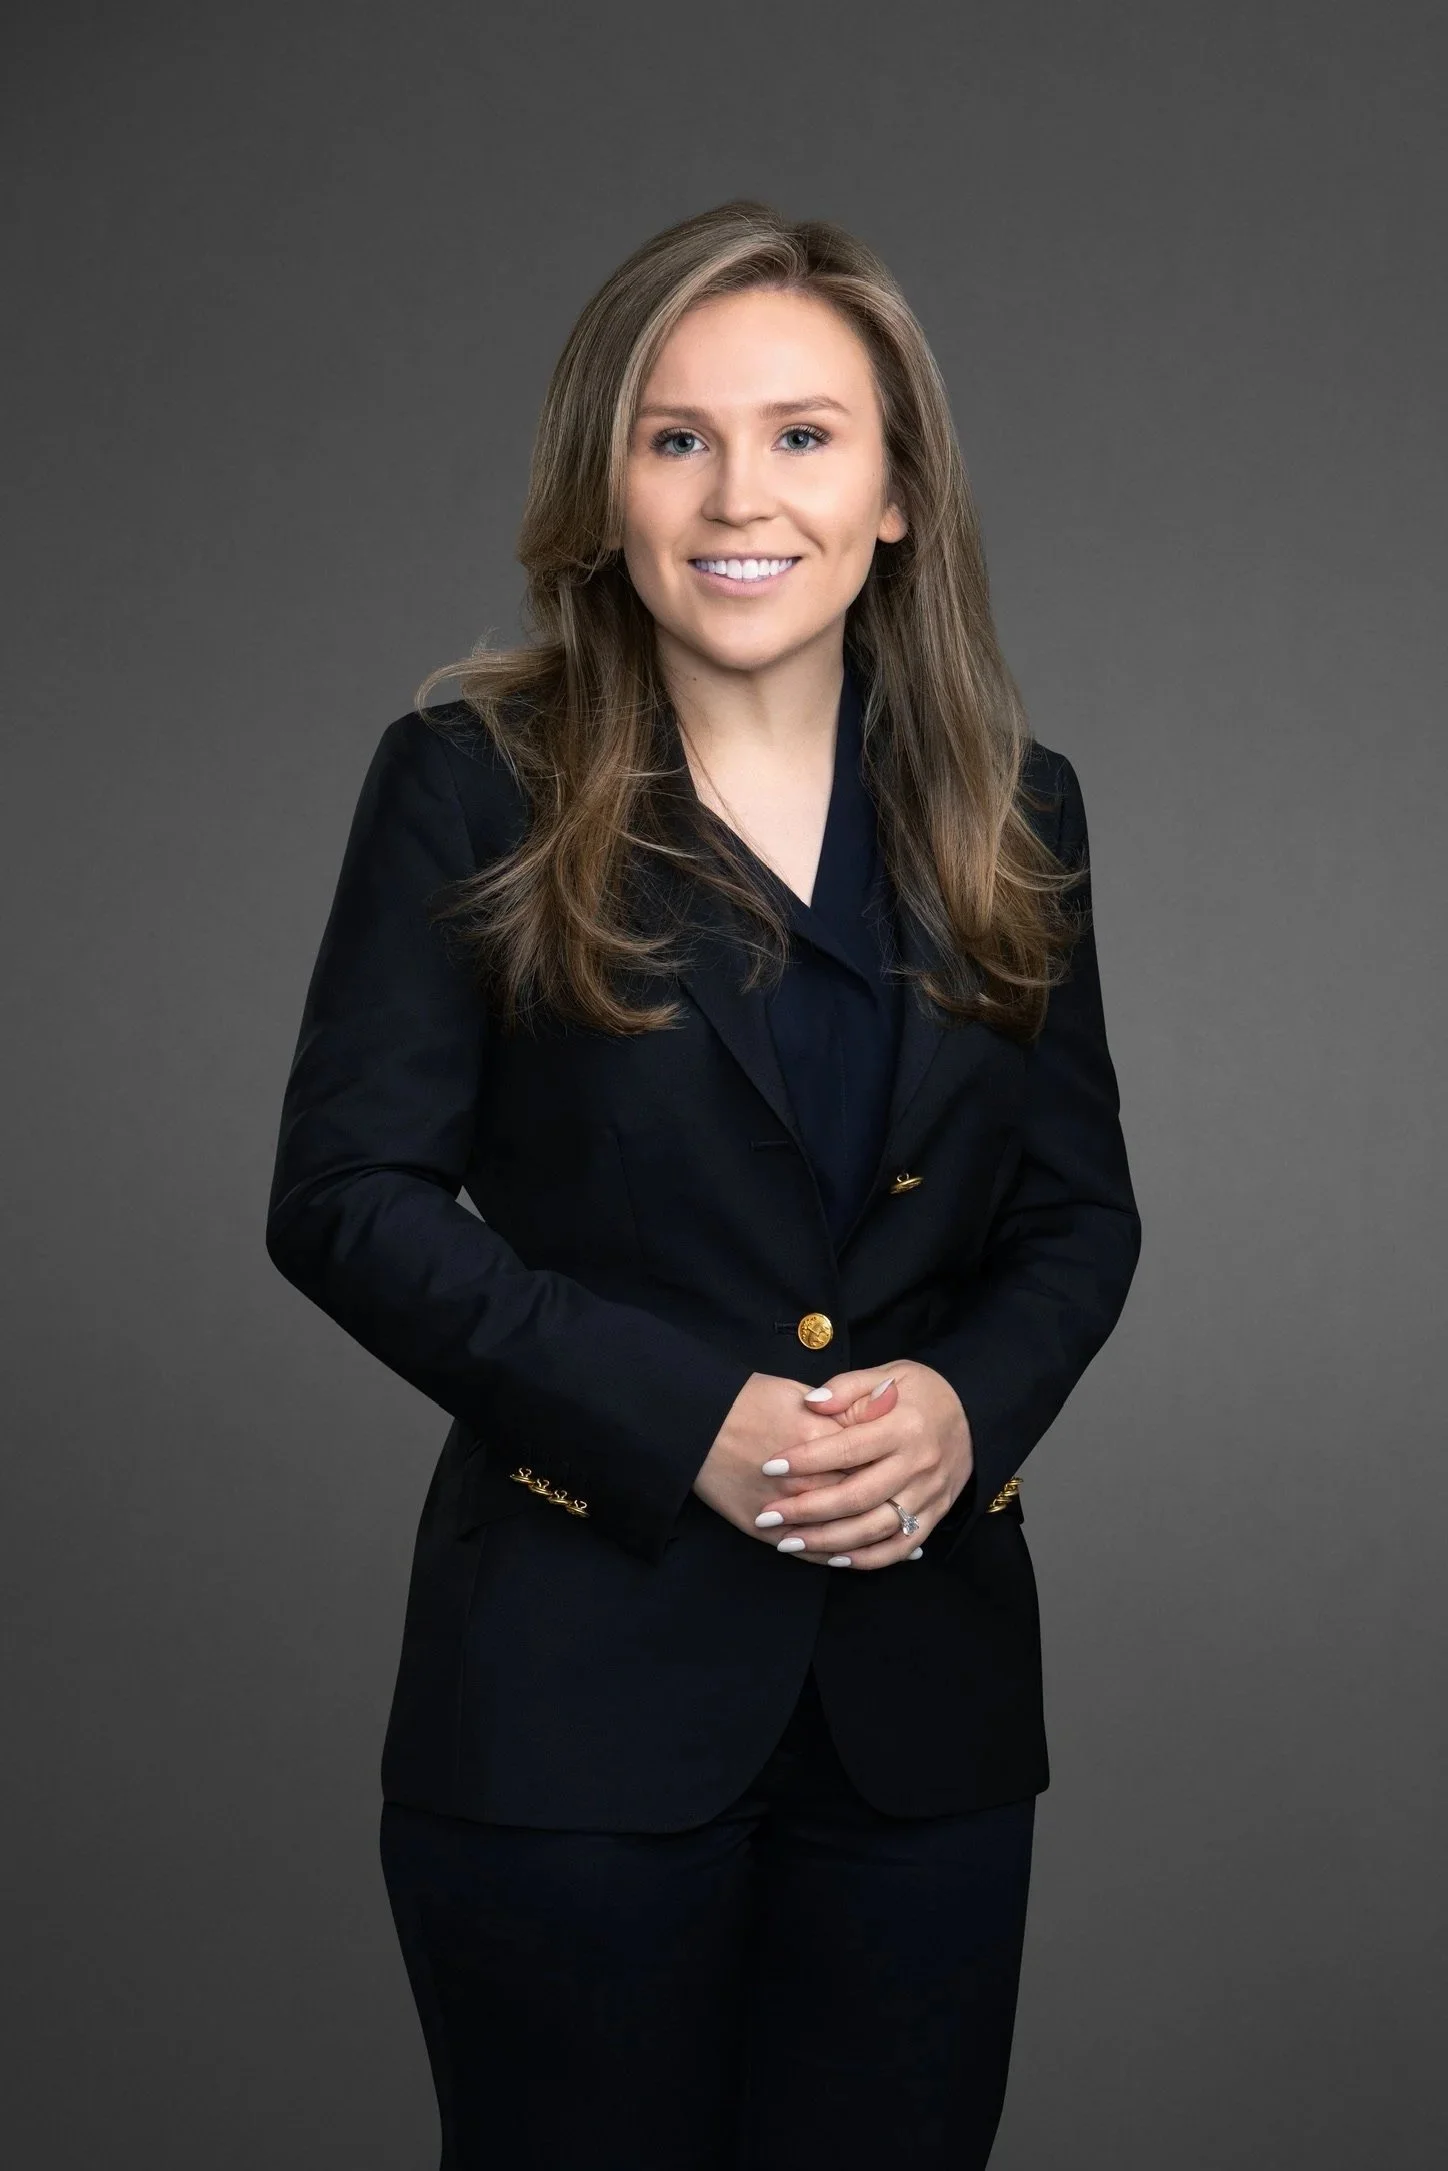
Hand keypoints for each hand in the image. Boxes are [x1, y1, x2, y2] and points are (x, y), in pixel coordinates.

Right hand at [692, 1370, 901, 1542]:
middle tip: (919, 1505)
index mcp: (821, 1440)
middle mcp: (808, 1479)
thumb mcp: (795, 1391)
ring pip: (842, 1533)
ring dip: (871, 1539)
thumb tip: (879, 1405)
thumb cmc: (742, 1402)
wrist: (691, 1423)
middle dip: (891, 1505)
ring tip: (902, 1539)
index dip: (894, 1465)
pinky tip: (854, 1556)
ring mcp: (787, 1509)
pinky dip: (834, 1556)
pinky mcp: (765, 1529)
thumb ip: (840, 1403)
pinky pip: (809, 1552)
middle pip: (863, 1500)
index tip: (913, 1466)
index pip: (871, 1459)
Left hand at [753, 1360, 973, 1567]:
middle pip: (858, 1496)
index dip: (807, 1460)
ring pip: (875, 1528)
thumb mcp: (888, 1374)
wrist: (975, 1413)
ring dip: (829, 1540)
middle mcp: (918, 1464)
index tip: (770, 1467)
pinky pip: (900, 1546)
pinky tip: (834, 1558)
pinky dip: (868, 1558)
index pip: (848, 1448)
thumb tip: (811, 1404)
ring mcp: (928, 1494)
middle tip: (768, 1515)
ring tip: (788, 1542)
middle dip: (808, 1509)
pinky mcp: (935, 1514)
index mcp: (904, 1426)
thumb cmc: (922, 1392)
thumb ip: (847, 1388)